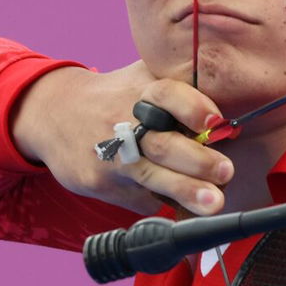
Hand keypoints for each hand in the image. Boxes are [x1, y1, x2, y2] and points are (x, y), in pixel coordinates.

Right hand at [10, 61, 233, 216]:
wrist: (55, 113)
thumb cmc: (118, 95)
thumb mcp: (143, 78)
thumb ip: (180, 91)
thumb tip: (230, 122)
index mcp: (140, 90)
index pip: (167, 94)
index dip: (192, 107)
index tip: (214, 123)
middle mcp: (123, 121)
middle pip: (162, 143)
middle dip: (197, 161)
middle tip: (225, 171)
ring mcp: (109, 156)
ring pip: (151, 176)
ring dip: (184, 191)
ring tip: (213, 203)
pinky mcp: (98, 183)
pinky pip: (137, 199)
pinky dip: (164, 203)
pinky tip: (183, 207)